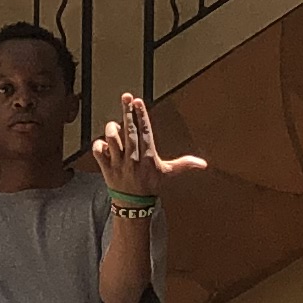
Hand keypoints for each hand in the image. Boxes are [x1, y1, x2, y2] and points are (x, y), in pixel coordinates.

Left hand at [92, 93, 207, 199]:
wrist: (134, 205)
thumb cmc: (151, 185)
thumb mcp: (168, 173)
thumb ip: (184, 164)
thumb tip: (204, 164)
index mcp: (148, 157)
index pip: (145, 132)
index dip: (141, 116)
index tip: (138, 101)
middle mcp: (133, 159)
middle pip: (129, 131)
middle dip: (127, 113)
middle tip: (126, 97)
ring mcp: (118, 163)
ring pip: (112, 140)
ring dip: (111, 130)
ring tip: (114, 125)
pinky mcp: (106, 168)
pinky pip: (98, 152)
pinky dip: (98, 145)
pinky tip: (103, 143)